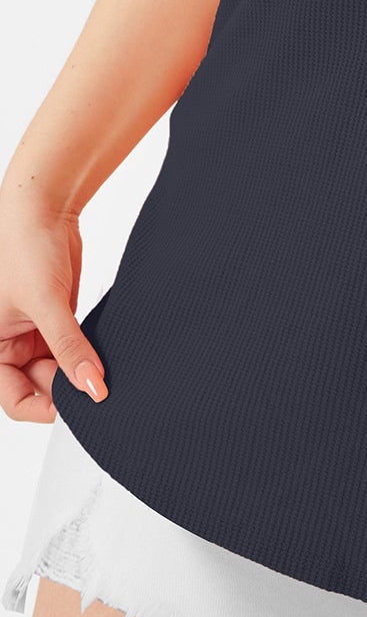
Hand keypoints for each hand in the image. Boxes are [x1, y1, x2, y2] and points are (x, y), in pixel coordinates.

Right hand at [0, 192, 107, 420]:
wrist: (44, 208)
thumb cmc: (25, 248)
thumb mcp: (47, 303)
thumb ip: (69, 348)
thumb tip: (91, 388)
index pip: (15, 399)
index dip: (45, 408)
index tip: (78, 406)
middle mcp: (9, 345)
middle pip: (41, 386)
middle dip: (68, 388)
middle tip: (99, 388)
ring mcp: (35, 334)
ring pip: (60, 369)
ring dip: (81, 370)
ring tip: (105, 370)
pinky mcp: (57, 319)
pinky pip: (73, 347)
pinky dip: (88, 353)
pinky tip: (106, 354)